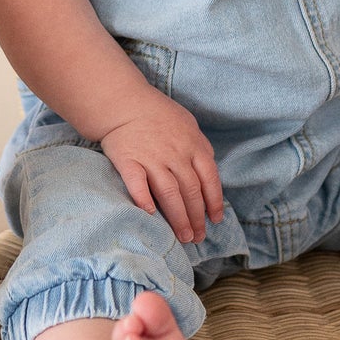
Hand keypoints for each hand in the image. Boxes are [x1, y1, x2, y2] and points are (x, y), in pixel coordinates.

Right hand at [99, 95, 225, 244]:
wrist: (124, 102)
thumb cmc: (158, 113)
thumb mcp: (188, 124)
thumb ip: (200, 147)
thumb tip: (209, 173)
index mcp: (193, 144)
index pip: (209, 179)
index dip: (214, 203)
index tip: (215, 220)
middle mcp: (175, 154)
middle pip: (191, 191)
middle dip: (197, 218)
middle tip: (197, 237)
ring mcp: (152, 158)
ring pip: (169, 194)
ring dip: (178, 218)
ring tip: (183, 237)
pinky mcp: (129, 161)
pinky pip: (138, 184)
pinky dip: (144, 200)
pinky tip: (150, 215)